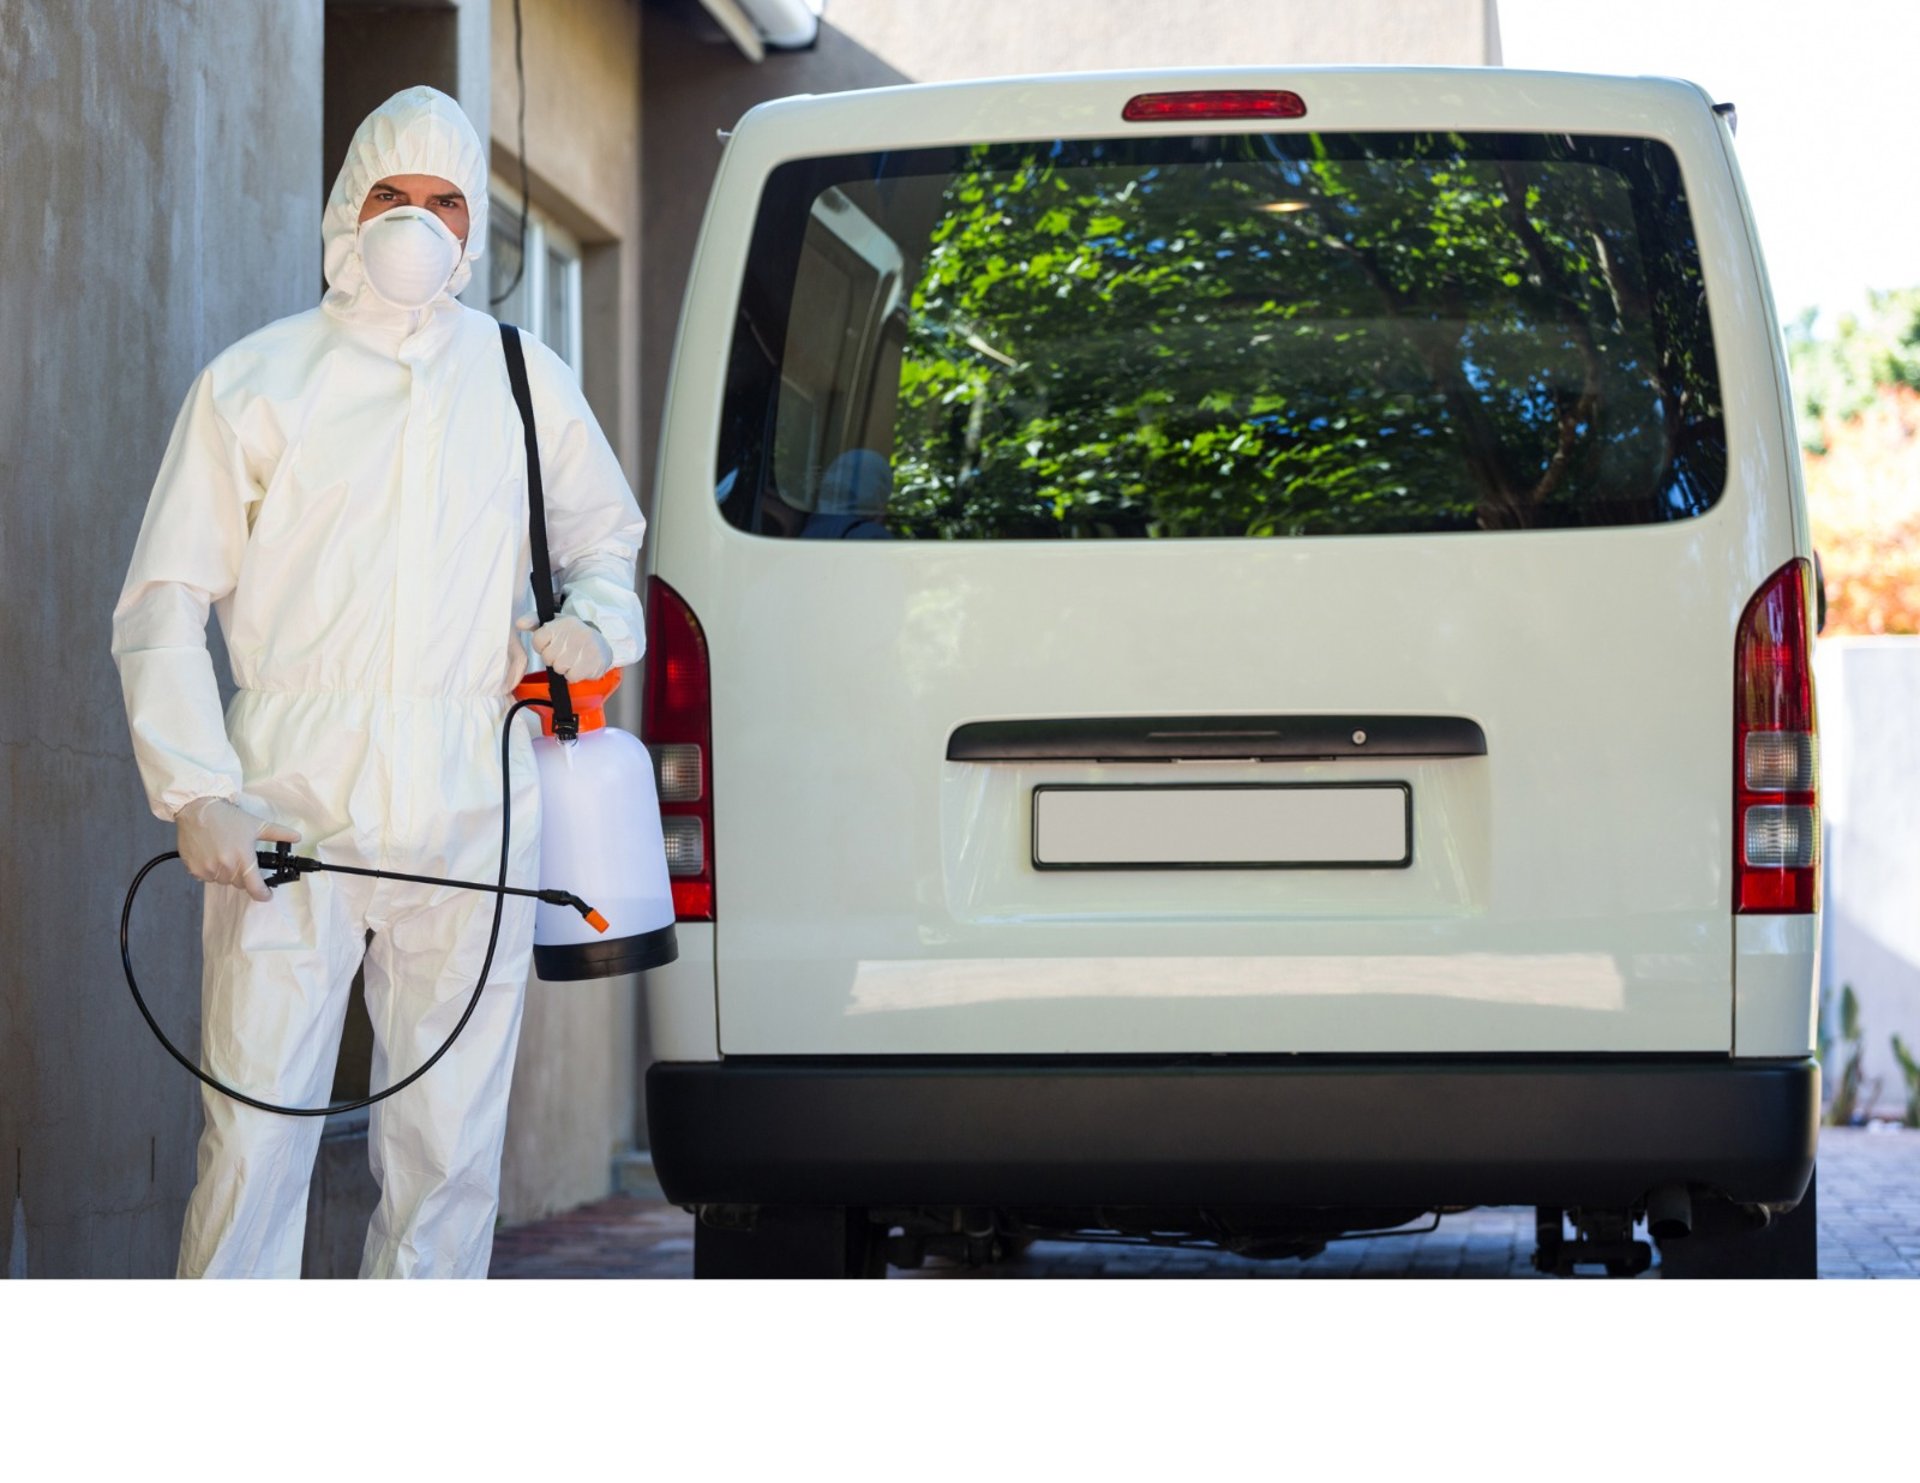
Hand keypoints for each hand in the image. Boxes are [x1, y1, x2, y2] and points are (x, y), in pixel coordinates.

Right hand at [175, 797, 300, 903]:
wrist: (197, 809)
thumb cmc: (227, 818)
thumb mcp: (256, 824)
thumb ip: (278, 833)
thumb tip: (297, 837)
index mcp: (242, 856)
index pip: (254, 886)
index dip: (262, 893)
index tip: (266, 895)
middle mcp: (225, 865)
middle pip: (239, 883)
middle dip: (243, 875)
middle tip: (240, 858)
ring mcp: (208, 868)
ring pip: (223, 881)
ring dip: (226, 873)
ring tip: (224, 854)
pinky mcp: (194, 868)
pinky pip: (207, 878)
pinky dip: (211, 871)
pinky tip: (211, 855)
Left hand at [516, 614, 613, 681]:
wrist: (601, 645)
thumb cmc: (572, 636)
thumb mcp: (553, 623)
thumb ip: (533, 621)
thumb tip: (519, 623)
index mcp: (562, 622)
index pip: (538, 640)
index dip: (543, 647)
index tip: (552, 644)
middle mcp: (574, 632)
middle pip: (548, 657)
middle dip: (554, 659)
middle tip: (564, 653)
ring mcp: (586, 646)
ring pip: (559, 668)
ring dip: (564, 668)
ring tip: (572, 659)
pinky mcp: (594, 661)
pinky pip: (572, 676)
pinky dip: (574, 675)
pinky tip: (580, 666)